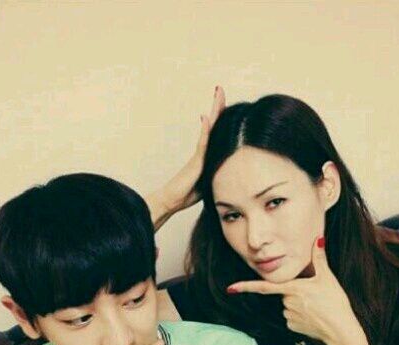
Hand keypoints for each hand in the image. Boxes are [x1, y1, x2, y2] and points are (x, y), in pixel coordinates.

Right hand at [150, 86, 225, 223]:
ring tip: (218, 94)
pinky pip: (202, 145)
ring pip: (209, 129)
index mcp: (207, 155)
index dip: (221, 118)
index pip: (216, 133)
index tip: (226, 104)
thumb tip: (227, 174)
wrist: (171, 200)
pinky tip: (207, 118)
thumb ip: (215, 173)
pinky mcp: (196, 163)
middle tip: (219, 89)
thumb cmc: (187, 193)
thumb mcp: (208, 182)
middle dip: (217, 107)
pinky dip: (205, 131)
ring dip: (214, 111)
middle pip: (212, 125)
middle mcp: (202, 151)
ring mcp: (199, 155)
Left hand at [227, 237, 359, 344]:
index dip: (246, 287)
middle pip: (285, 293)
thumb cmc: (335, 303)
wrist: (341, 331)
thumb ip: (319, 258)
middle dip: (296, 293)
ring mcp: (288, 316)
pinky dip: (301, 317)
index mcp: (293, 289)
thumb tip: (318, 238)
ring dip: (299, 305)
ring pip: (288, 306)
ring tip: (318, 307)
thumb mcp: (328, 278)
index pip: (264, 287)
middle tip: (316, 296)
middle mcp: (287, 302)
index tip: (230, 289)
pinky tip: (314, 318)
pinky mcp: (292, 327)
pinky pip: (292, 318)